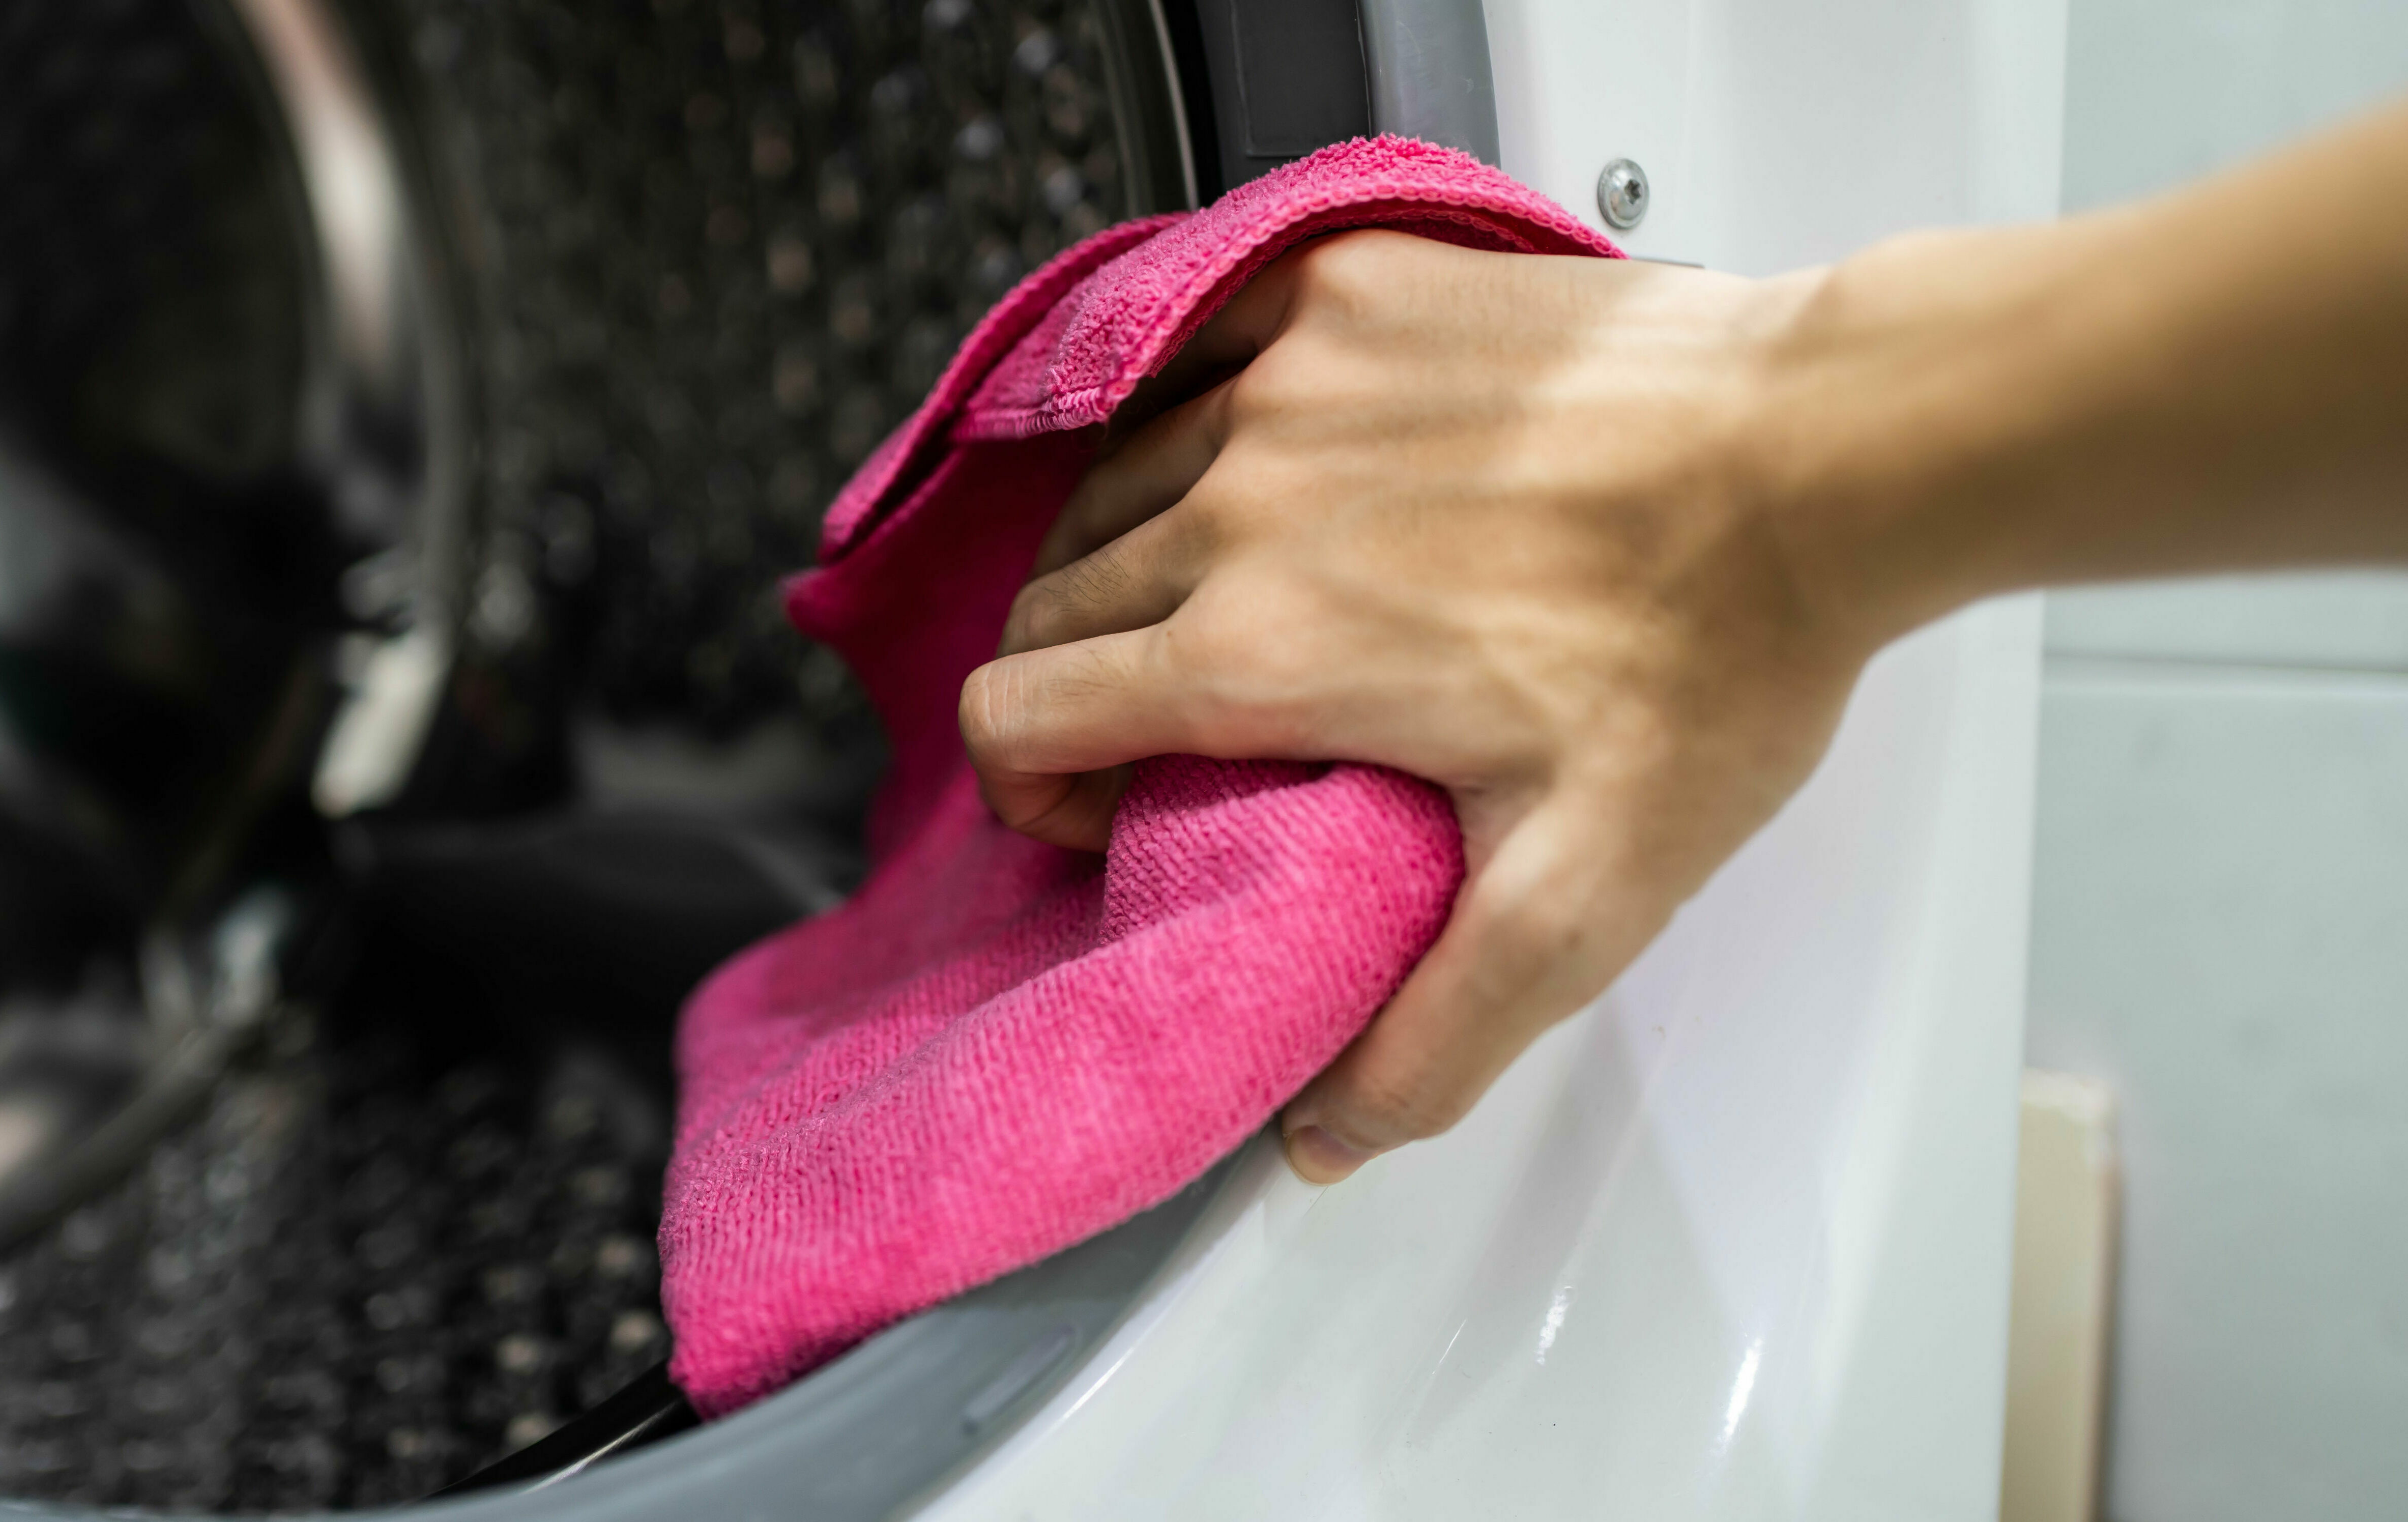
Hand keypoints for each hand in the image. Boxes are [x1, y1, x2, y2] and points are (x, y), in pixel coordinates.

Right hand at [957, 229, 1869, 1182]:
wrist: (1825, 450)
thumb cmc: (1714, 654)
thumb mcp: (1582, 893)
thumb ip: (1436, 1036)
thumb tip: (1325, 1137)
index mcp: (1259, 650)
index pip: (1020, 713)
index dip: (1038, 784)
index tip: (1109, 802)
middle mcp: (1237, 504)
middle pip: (1052, 603)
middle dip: (1078, 683)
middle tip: (1171, 724)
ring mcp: (1284, 379)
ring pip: (1109, 482)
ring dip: (1130, 558)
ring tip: (1223, 597)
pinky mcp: (1345, 290)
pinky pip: (1195, 349)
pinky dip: (1193, 411)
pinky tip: (1264, 453)